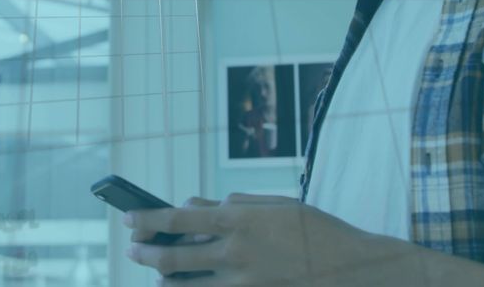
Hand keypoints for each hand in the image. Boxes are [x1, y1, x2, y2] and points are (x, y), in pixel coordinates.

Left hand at [124, 193, 483, 286]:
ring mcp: (241, 282)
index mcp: (238, 218)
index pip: (178, 218)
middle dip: (146, 253)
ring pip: (185, 285)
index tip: (130, 219)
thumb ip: (231, 204)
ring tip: (155, 273)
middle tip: (133, 250)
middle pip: (173, 256)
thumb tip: (195, 205)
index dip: (148, 219)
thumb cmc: (313, 230)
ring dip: (162, 279)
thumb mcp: (273, 205)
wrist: (352, 268)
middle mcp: (234, 251)